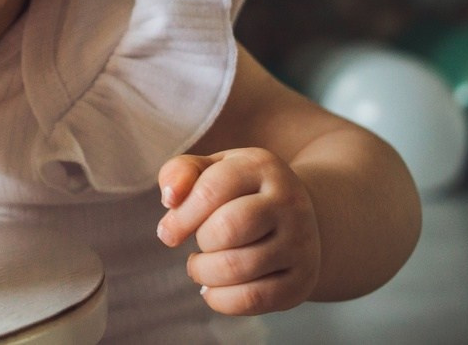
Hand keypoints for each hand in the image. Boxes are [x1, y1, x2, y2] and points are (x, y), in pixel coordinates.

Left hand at [156, 148, 320, 314]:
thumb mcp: (213, 169)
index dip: (181, 215)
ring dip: (204, 272)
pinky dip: (220, 299)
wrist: (300, 218)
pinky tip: (213, 288)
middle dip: (199, 242)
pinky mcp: (301, 280)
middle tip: (196, 246)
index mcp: (261, 167)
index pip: (212, 189)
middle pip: (227, 228)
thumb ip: (181, 172)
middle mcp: (287, 203)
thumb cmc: (240, 192)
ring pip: (238, 267)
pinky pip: (253, 298)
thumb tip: (170, 197)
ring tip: (200, 265)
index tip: (167, 232)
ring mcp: (299, 243)